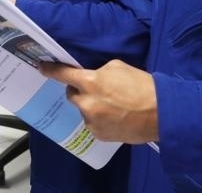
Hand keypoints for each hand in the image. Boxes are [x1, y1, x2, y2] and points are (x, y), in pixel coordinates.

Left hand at [39, 59, 158, 143]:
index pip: (63, 74)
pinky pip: (93, 124)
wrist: (160, 113)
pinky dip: (99, 119)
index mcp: (90, 82)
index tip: (41, 67)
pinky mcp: (99, 135)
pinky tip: (115, 117)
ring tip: (112, 106)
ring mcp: (91, 121)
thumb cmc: (141, 85)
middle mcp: (86, 103)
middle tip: (97, 89)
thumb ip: (99, 71)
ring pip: (83, 110)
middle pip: (72, 94)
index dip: (51, 70)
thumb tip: (91, 76)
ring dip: (91, 106)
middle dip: (80, 91)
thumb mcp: (118, 67)